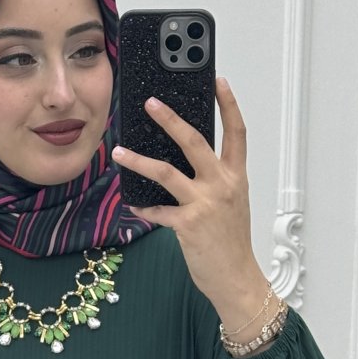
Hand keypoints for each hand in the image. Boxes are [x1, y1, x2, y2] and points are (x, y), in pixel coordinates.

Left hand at [111, 77, 269, 332]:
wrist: (236, 278)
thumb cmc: (232, 243)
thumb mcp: (231, 204)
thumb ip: (214, 181)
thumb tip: (187, 164)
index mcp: (236, 177)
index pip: (237, 132)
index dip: (229, 104)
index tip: (219, 80)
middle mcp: (222, 185)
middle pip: (194, 141)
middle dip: (170, 118)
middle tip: (151, 102)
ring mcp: (204, 204)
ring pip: (166, 172)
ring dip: (139, 160)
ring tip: (120, 151)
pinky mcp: (187, 225)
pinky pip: (157, 211)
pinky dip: (143, 207)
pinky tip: (133, 204)